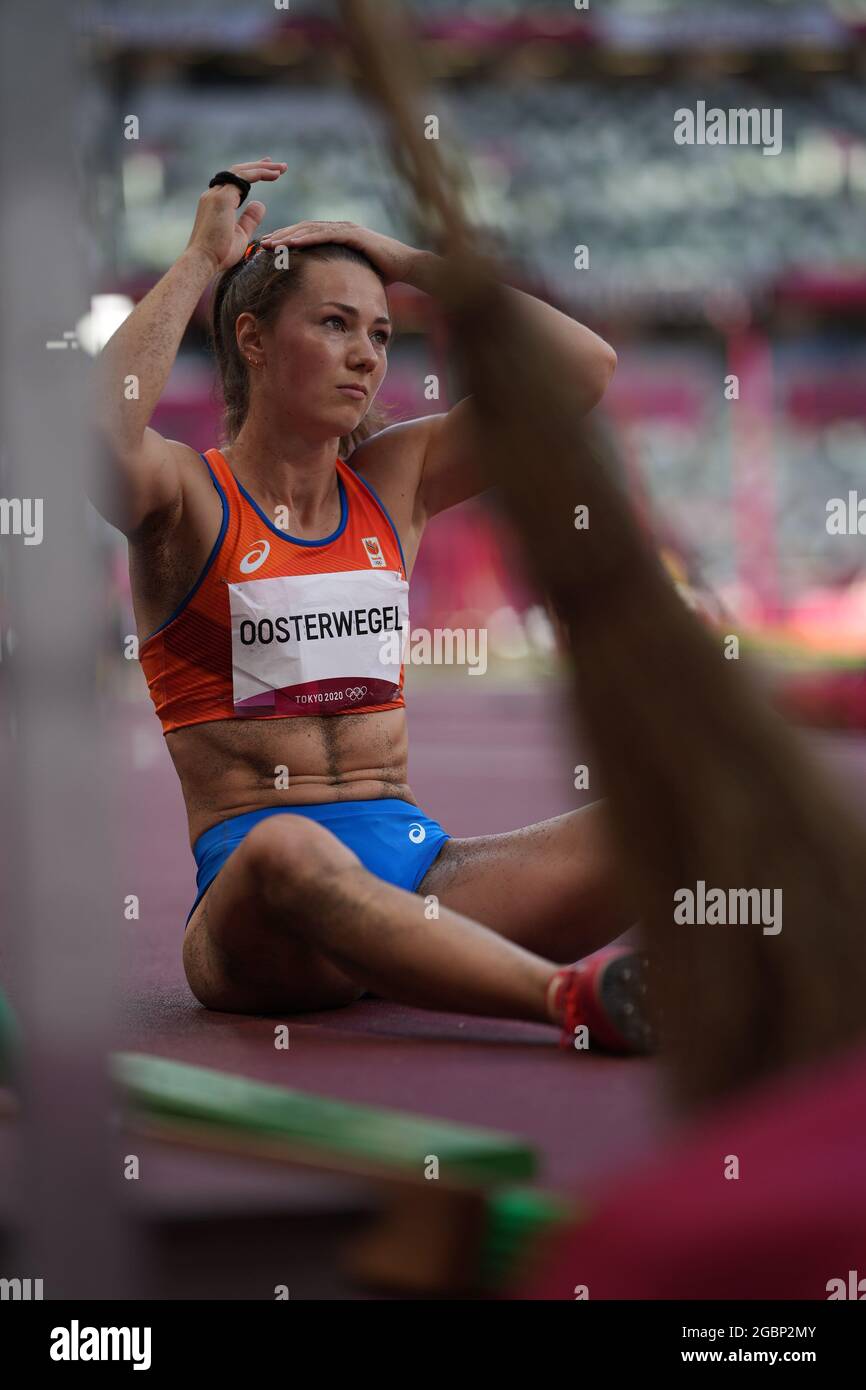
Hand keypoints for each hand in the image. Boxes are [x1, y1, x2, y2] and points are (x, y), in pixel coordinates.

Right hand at [186, 158, 287, 273]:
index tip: (268, 170)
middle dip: (259, 166)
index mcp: (215, 201)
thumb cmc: (219, 253)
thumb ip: (249, 218)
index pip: (234, 180)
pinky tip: (274, 175)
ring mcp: (216, 194)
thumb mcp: (240, 234)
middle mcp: (213, 193)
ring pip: (241, 171)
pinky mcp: (222, 198)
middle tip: (279, 166)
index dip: (252, 173)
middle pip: (238, 171)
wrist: (204, 261)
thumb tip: (260, 203)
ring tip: (282, 168)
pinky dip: (259, 173)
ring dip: (263, 167)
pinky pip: (244, 178)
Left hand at [260, 220, 417, 285]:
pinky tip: (292, 243)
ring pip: (310, 230)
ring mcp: (346, 229)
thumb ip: (342, 279)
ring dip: (289, 236)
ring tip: (271, 243)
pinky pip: (325, 234)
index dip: (288, 242)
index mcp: (338, 237)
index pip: (307, 237)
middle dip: (282, 236)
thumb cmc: (385, 274)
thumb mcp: (357, 276)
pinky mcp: (353, 234)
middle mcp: (339, 229)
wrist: (408, 267)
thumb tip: (332, 297)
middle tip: (262, 245)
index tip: (271, 251)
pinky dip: (307, 238)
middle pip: (303, 230)